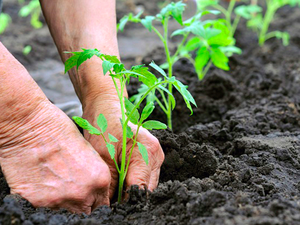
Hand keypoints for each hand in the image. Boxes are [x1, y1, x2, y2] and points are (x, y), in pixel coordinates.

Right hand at [0, 98, 110, 213]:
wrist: (30, 126)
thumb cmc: (59, 131)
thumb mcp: (88, 152)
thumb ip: (93, 175)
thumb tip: (92, 190)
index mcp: (100, 180)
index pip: (102, 205)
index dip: (94, 202)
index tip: (89, 199)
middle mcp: (83, 194)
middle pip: (85, 212)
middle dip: (80, 204)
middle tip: (70, 190)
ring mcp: (59, 200)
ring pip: (65, 213)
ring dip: (61, 203)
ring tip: (53, 183)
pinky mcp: (36, 202)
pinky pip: (42, 209)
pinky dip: (42, 200)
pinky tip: (40, 183)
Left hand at [82, 95, 164, 198]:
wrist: (106, 108)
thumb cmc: (103, 126)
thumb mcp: (102, 157)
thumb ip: (110, 184)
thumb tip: (109, 207)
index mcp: (148, 152)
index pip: (140, 189)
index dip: (125, 202)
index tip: (110, 208)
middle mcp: (157, 155)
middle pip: (146, 190)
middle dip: (128, 198)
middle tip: (109, 201)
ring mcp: (156, 157)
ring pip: (146, 186)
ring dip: (130, 191)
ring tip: (113, 191)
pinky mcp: (151, 159)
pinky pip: (144, 178)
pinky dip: (131, 183)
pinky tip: (119, 182)